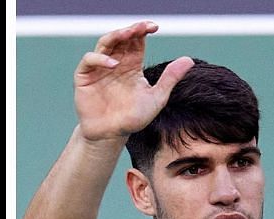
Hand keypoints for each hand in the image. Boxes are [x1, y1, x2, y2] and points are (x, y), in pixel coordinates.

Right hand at [74, 21, 193, 141]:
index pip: (136, 42)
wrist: (111, 135)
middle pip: (121, 39)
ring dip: (115, 36)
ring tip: (128, 34)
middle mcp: (115, 64)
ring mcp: (98, 69)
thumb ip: (169, 79)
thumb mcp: (156, 98)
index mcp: (131, 65)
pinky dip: (99, 58)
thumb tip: (189, 60)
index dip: (143, 31)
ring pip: (104, 43)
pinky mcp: (84, 78)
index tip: (154, 27)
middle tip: (141, 27)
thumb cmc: (132, 119)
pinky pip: (89, 60)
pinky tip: (113, 64)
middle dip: (130, 30)